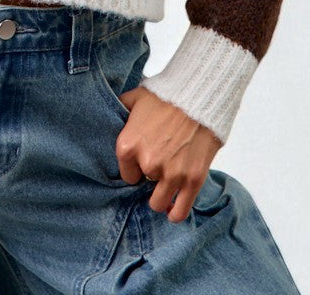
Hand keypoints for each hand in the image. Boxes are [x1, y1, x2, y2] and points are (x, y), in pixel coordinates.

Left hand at [115, 87, 223, 221]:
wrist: (199, 96)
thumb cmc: (165, 96)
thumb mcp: (134, 98)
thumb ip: (120, 111)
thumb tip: (111, 114)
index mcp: (128, 146)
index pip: (126, 174)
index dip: (135, 168)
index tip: (143, 162)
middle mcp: (147, 164)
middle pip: (143, 185)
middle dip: (150, 176)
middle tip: (159, 164)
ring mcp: (171, 174)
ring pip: (159, 203)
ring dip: (161, 197)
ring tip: (165, 189)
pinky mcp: (193, 179)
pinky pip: (180, 210)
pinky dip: (176, 213)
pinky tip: (173, 211)